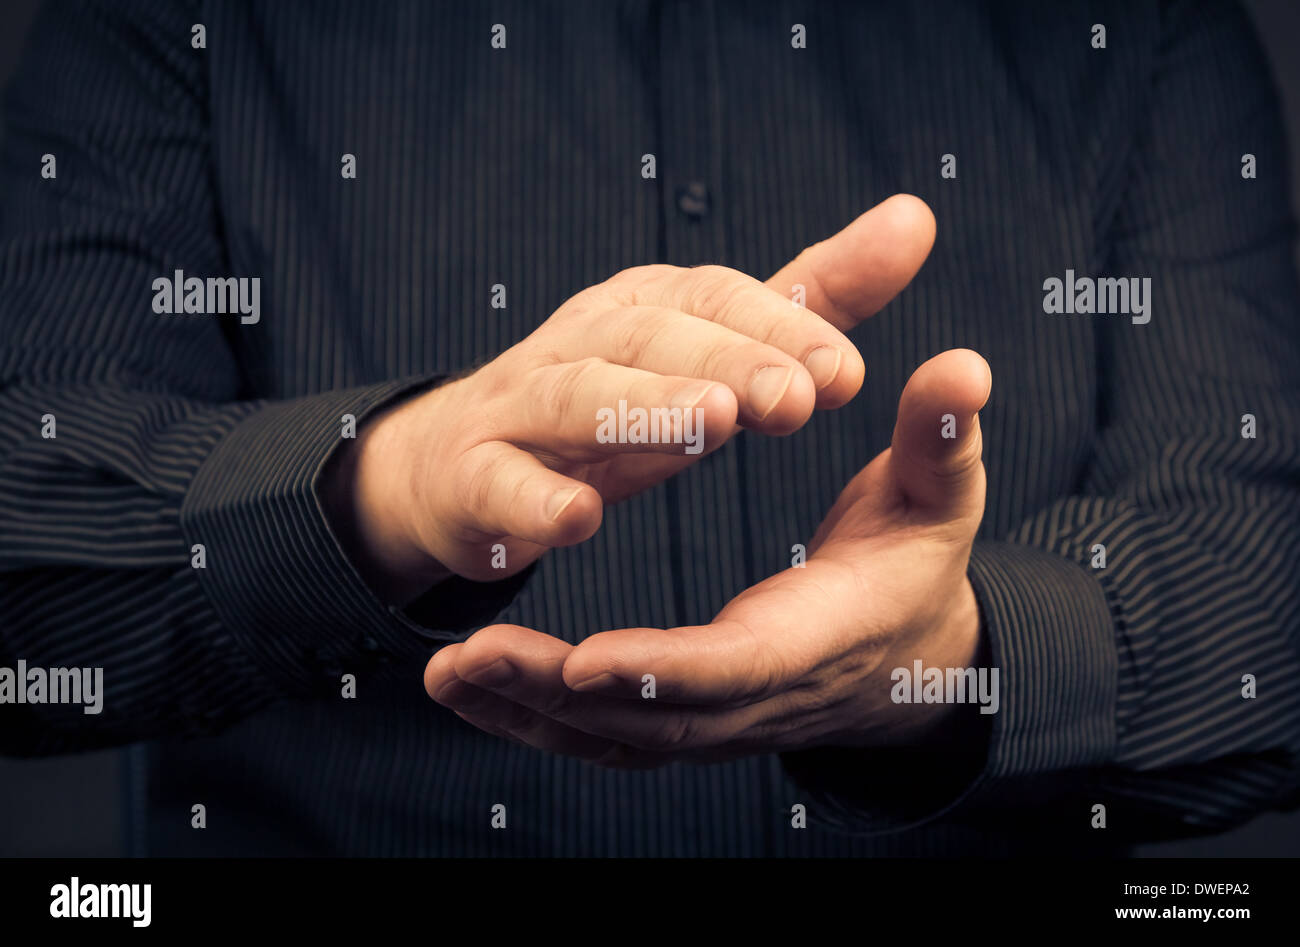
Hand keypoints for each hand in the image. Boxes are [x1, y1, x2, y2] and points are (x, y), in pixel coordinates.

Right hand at [325, 195, 936, 601]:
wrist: (464, 460)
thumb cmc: (613, 401)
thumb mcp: (715, 348)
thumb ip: (808, 300)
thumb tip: (915, 218)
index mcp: (646, 308)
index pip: (715, 300)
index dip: (778, 330)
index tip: (847, 374)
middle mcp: (582, 340)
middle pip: (653, 339)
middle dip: (726, 363)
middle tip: (795, 400)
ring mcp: (520, 404)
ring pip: (575, 394)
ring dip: (640, 407)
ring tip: (708, 424)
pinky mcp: (475, 475)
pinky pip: (500, 481)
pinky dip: (534, 497)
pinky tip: (579, 519)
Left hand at [423, 349, 991, 764]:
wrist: (910, 657)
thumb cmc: (917, 566)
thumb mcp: (937, 498)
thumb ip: (939, 437)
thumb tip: (962, 369)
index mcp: (814, 638)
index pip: (735, 666)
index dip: (663, 668)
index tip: (583, 658)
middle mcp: (756, 697)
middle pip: (650, 717)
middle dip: (557, 695)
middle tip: (469, 656)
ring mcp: (717, 720)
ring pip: (614, 737)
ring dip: (526, 713)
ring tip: (448, 673)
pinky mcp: (687, 720)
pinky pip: (603, 736)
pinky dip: (532, 722)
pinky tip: (467, 686)